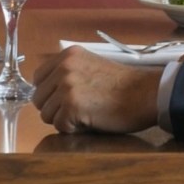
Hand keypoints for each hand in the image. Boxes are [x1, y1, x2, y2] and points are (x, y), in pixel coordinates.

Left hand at [30, 47, 160, 133]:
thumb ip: (68, 74)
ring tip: (87, 114)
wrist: (146, 94)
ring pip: (46, 115)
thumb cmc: (123, 86)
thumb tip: (48, 94)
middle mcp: (64, 66)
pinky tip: (91, 120)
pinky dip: (73, 129)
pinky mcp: (71, 104)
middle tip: (80, 110)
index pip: (38, 79)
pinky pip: (59, 126)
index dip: (50, 94)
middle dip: (56, 109)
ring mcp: (66, 85)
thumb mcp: (90, 67)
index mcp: (67, 55)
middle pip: (39, 99)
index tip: (67, 99)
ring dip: (64, 120)